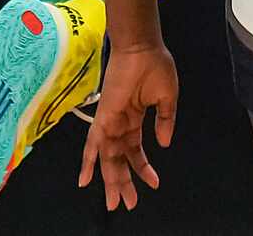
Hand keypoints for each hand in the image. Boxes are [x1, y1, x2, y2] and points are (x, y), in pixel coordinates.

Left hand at [78, 40, 177, 211]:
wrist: (142, 48)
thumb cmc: (155, 66)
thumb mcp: (167, 98)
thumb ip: (165, 121)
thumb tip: (164, 143)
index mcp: (135, 119)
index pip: (136, 151)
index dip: (144, 168)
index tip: (154, 183)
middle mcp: (120, 124)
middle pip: (120, 160)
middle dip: (124, 182)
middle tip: (128, 204)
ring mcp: (110, 123)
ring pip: (108, 158)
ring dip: (112, 180)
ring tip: (116, 201)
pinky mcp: (103, 118)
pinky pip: (92, 143)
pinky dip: (88, 161)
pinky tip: (85, 181)